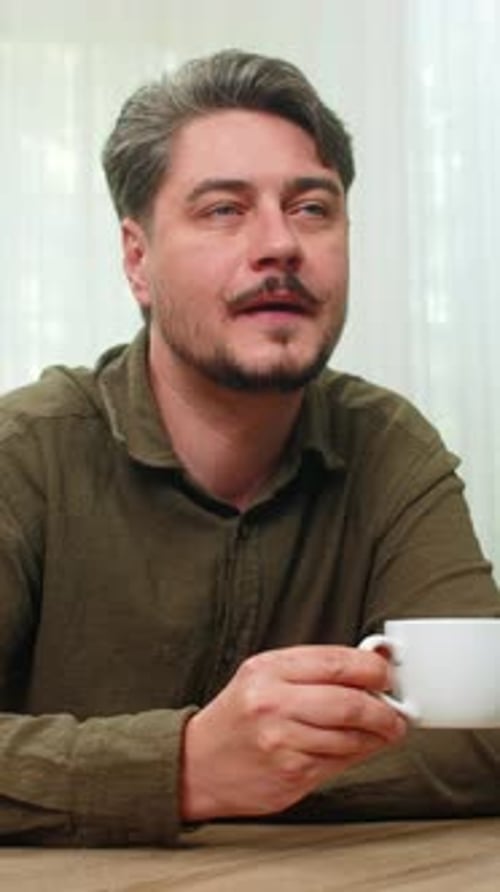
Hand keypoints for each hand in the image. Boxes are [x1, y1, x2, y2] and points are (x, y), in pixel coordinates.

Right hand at [181, 645, 406, 820]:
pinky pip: (339, 764)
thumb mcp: (264, 675)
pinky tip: (354, 749)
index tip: (387, 676)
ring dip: (376, 737)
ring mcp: (281, 743)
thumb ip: (313, 668)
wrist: (197, 764)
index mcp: (269, 670)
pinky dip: (356, 756)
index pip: (337, 663)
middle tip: (395, 714)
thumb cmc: (238, 716)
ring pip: (351, 738)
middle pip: (350, 703)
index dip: (373, 669)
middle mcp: (273, 704)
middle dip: (384, 710)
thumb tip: (369, 664)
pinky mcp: (290, 775)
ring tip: (380, 732)